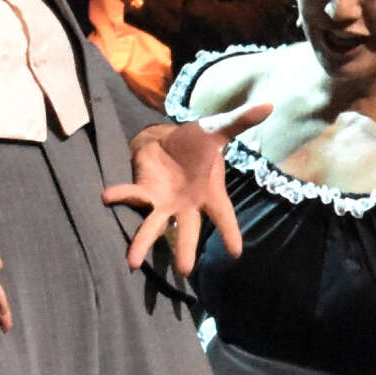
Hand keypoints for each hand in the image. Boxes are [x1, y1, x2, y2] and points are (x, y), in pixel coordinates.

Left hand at [105, 100, 270, 282]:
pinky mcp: (145, 191)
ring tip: (132, 263)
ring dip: (143, 243)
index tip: (235, 253)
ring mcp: (164, 203)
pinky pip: (132, 196)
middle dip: (185, 249)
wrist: (171, 140)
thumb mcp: (218, 129)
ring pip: (154, 226)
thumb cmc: (198, 142)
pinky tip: (106, 196)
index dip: (229, 233)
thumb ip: (240, 121)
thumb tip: (269, 104)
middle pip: (188, 231)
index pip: (223, 216)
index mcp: (209, 194)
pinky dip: (120, 195)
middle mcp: (187, 205)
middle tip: (184, 270)